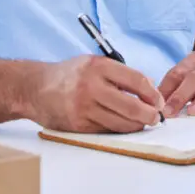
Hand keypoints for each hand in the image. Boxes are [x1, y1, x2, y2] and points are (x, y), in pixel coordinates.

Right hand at [31, 56, 163, 132]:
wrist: (35, 88)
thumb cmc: (70, 74)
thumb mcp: (93, 63)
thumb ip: (119, 74)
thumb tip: (149, 89)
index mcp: (98, 66)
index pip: (135, 80)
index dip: (152, 93)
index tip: (159, 100)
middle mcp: (91, 86)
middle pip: (131, 105)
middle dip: (149, 114)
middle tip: (156, 117)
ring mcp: (84, 108)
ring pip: (120, 122)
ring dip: (137, 125)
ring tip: (143, 122)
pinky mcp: (78, 125)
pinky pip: (106, 130)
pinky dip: (119, 129)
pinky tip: (124, 125)